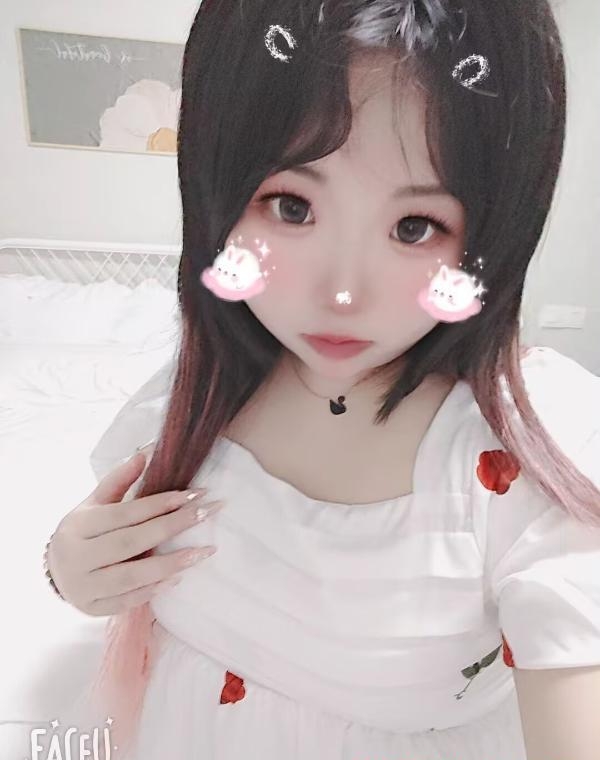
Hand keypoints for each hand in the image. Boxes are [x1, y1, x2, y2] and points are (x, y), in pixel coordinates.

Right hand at [46, 449, 222, 615]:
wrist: (55, 569)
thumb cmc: (85, 530)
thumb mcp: (96, 502)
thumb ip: (120, 479)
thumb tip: (146, 452)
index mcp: (78, 526)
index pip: (125, 514)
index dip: (161, 504)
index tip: (194, 494)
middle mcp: (76, 557)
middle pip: (131, 543)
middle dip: (173, 527)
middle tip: (207, 514)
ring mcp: (82, 587)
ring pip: (131, 576)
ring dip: (171, 564)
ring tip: (203, 551)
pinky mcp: (91, 609)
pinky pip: (128, 601)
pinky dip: (154, 589)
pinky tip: (179, 577)